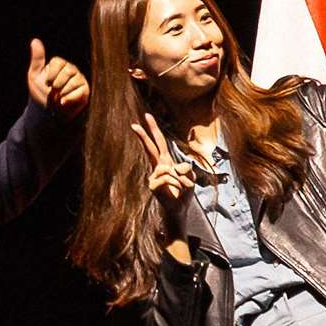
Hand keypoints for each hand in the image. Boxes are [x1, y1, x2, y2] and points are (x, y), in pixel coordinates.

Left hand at [27, 39, 90, 113]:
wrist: (46, 113)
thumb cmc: (40, 93)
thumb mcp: (35, 75)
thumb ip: (37, 59)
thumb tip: (35, 40)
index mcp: (60, 64)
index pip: (59, 62)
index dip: (51, 73)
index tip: (46, 82)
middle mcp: (72, 70)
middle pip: (68, 71)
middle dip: (57, 84)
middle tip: (52, 91)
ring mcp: (80, 80)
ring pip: (74, 81)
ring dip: (62, 92)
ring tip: (57, 97)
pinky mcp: (85, 92)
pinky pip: (80, 92)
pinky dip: (69, 98)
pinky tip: (62, 103)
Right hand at [130, 111, 193, 233]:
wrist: (179, 209)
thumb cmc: (184, 192)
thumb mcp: (191, 177)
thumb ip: (186, 169)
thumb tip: (175, 168)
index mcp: (166, 162)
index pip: (159, 143)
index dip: (154, 130)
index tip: (146, 116)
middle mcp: (158, 167)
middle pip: (151, 148)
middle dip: (144, 135)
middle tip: (134, 124)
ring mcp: (153, 176)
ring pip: (168, 169)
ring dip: (181, 179)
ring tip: (181, 188)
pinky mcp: (153, 185)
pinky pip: (168, 178)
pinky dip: (177, 184)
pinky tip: (176, 191)